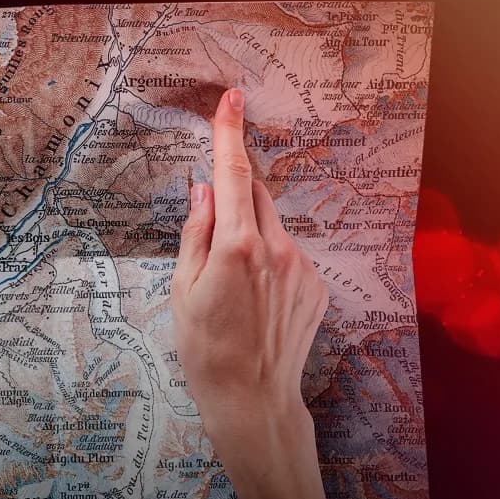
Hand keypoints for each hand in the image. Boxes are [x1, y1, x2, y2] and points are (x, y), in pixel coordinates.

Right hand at [171, 88, 339, 498]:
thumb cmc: (205, 348)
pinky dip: (269, 259)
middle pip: (255, 196)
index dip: (230, 134)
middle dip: (234, 196)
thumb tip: (203, 189)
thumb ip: (195, 232)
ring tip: (233, 284)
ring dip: (250, 234)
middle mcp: (277, 249)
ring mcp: (302, 267)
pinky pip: (288, 253)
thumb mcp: (182, 289)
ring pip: (272, 226)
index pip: (234, 175)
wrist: (253, 399)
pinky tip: (256, 300)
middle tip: (213, 235)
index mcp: (237, 246)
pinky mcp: (316, 285)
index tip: (232, 99)